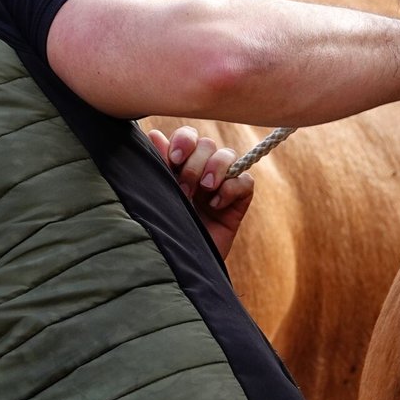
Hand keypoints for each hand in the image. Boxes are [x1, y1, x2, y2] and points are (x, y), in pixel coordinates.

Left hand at [147, 126, 254, 259]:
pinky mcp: (238, 201)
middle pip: (207, 144)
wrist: (179, 266)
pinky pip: (245, 181)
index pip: (188, 136)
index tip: (175, 159)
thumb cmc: (166, 229)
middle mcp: (202, 170)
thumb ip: (159, 165)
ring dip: (215, 168)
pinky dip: (231, 188)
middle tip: (185, 188)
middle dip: (195, 163)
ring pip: (227, 155)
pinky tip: (216, 205)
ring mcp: (221, 184)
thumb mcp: (160, 195)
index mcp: (180, 165)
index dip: (184, 140)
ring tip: (205, 190)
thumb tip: (154, 134)